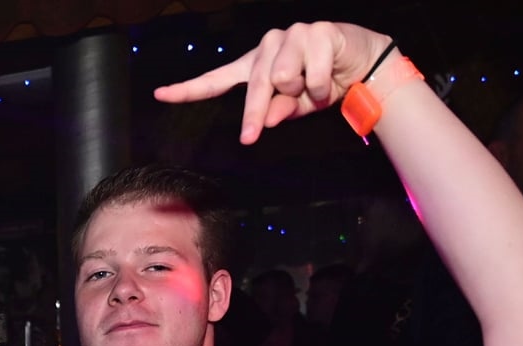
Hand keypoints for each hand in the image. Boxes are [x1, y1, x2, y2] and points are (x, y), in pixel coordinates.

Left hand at [154, 21, 389, 144]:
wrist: (362, 63)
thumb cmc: (322, 85)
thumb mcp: (295, 107)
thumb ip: (277, 112)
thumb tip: (263, 121)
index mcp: (256, 66)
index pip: (217, 79)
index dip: (188, 89)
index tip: (160, 94)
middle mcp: (268, 46)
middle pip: (255, 86)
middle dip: (254, 114)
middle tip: (250, 137)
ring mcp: (291, 35)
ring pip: (285, 78)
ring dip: (306, 92)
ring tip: (318, 86)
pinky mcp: (317, 31)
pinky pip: (314, 75)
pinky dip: (324, 86)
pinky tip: (333, 76)